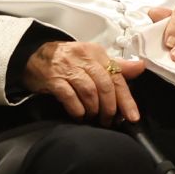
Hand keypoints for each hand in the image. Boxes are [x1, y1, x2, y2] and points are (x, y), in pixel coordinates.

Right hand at [22, 41, 144, 124]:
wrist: (33, 55)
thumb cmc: (67, 60)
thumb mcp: (92, 58)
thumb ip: (116, 66)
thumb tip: (140, 67)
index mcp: (96, 53)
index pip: (117, 76)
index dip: (126, 98)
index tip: (132, 116)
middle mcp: (83, 58)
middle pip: (105, 85)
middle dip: (110, 107)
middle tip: (109, 120)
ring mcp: (67, 68)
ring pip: (89, 91)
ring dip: (94, 109)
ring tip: (94, 118)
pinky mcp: (53, 79)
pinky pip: (70, 96)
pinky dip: (77, 109)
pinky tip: (79, 116)